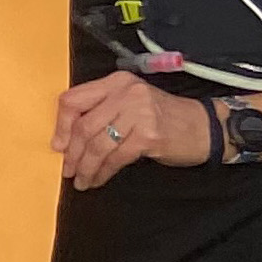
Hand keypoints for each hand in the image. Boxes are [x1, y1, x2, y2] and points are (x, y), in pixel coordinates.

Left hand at [53, 71, 210, 188]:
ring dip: (86, 167)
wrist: (204, 127)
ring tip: (81, 179)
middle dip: (72, 153)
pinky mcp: (149, 135)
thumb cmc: (162, 118)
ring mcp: (140, 113)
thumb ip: (101, 112)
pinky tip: (98, 179)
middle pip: (84, 126)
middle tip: (67, 170)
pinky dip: (103, 172)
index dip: (61, 126)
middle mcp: (127, 93)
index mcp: (116, 82)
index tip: (57, 145)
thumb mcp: (129, 104)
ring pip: (98, 144)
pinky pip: (116, 158)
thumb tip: (65, 139)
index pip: (74, 100)